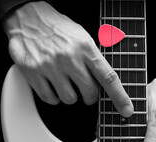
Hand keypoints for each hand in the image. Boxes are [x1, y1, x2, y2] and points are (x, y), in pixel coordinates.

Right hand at [3, 1, 132, 115]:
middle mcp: (69, 57)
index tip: (127, 110)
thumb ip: (95, 59)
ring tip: (65, 82)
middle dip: (89, 96)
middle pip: (89, 93)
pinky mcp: (33, 73)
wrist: (28, 18)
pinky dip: (53, 97)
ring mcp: (50, 66)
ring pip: (69, 99)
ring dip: (70, 95)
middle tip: (85, 89)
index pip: (108, 77)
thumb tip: (108, 83)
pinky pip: (50, 98)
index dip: (119, 96)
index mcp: (85, 48)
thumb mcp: (83, 37)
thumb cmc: (58, 29)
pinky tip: (53, 84)